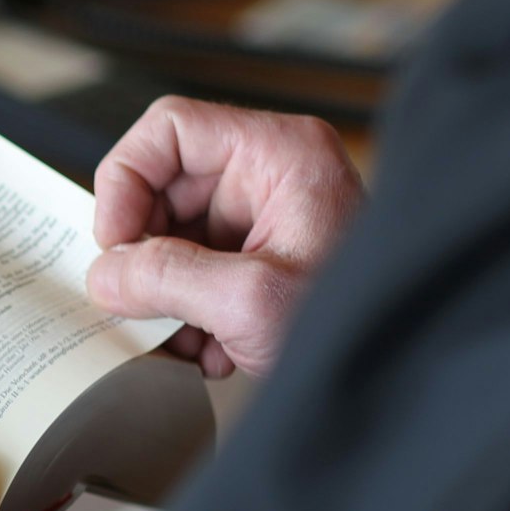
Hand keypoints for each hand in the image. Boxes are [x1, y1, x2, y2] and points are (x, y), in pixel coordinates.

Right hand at [86, 97, 363, 378]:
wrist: (406, 381)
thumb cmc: (361, 326)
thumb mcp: (251, 302)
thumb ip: (166, 279)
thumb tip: (103, 274)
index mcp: (281, 154)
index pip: (171, 129)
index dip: (127, 179)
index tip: (115, 242)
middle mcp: (269, 175)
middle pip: (162, 187)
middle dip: (144, 252)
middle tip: (137, 300)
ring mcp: (262, 218)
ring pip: (170, 235)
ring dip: (162, 292)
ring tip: (183, 338)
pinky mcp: (256, 259)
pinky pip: (191, 270)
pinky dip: (184, 312)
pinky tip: (209, 347)